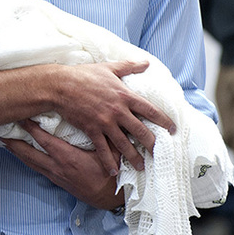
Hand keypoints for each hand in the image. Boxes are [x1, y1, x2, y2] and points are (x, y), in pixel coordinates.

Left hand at [1, 121, 122, 208]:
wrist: (109, 199)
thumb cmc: (111, 175)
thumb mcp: (111, 153)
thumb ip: (105, 137)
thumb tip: (104, 119)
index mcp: (68, 158)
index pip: (44, 140)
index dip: (30, 129)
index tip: (20, 117)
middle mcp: (57, 166)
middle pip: (28, 153)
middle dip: (13, 142)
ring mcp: (54, 174)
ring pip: (30, 161)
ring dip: (16, 151)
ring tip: (4, 141)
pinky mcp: (55, 180)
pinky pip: (35, 167)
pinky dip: (25, 159)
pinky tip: (20, 154)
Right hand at [50, 61, 173, 176]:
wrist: (61, 86)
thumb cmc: (84, 75)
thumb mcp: (108, 68)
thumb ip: (129, 66)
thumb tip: (147, 62)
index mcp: (125, 95)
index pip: (150, 110)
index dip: (164, 121)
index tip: (172, 130)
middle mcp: (118, 111)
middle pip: (141, 131)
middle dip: (152, 144)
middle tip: (159, 154)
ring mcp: (105, 122)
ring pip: (124, 144)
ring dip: (134, 157)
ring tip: (141, 167)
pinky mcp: (92, 130)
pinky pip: (103, 149)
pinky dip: (109, 162)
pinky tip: (114, 171)